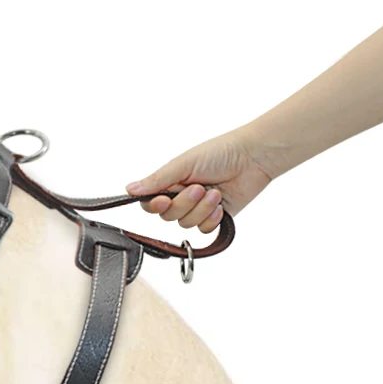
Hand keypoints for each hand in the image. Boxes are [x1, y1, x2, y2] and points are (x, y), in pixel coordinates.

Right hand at [126, 131, 273, 230]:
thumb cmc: (220, 153)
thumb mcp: (183, 164)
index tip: (165, 199)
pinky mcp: (213, 218)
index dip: (156, 205)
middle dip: (185, 203)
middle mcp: (181, 196)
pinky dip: (211, 219)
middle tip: (200, 187)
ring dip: (202, 209)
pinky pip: (203, 230)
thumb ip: (157, 180)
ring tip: (215, 192)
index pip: (150, 203)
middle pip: (169, 216)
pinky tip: (220, 206)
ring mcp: (197, 208)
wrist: (253, 158)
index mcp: (170, 182)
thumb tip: (129, 189)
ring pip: (186, 224)